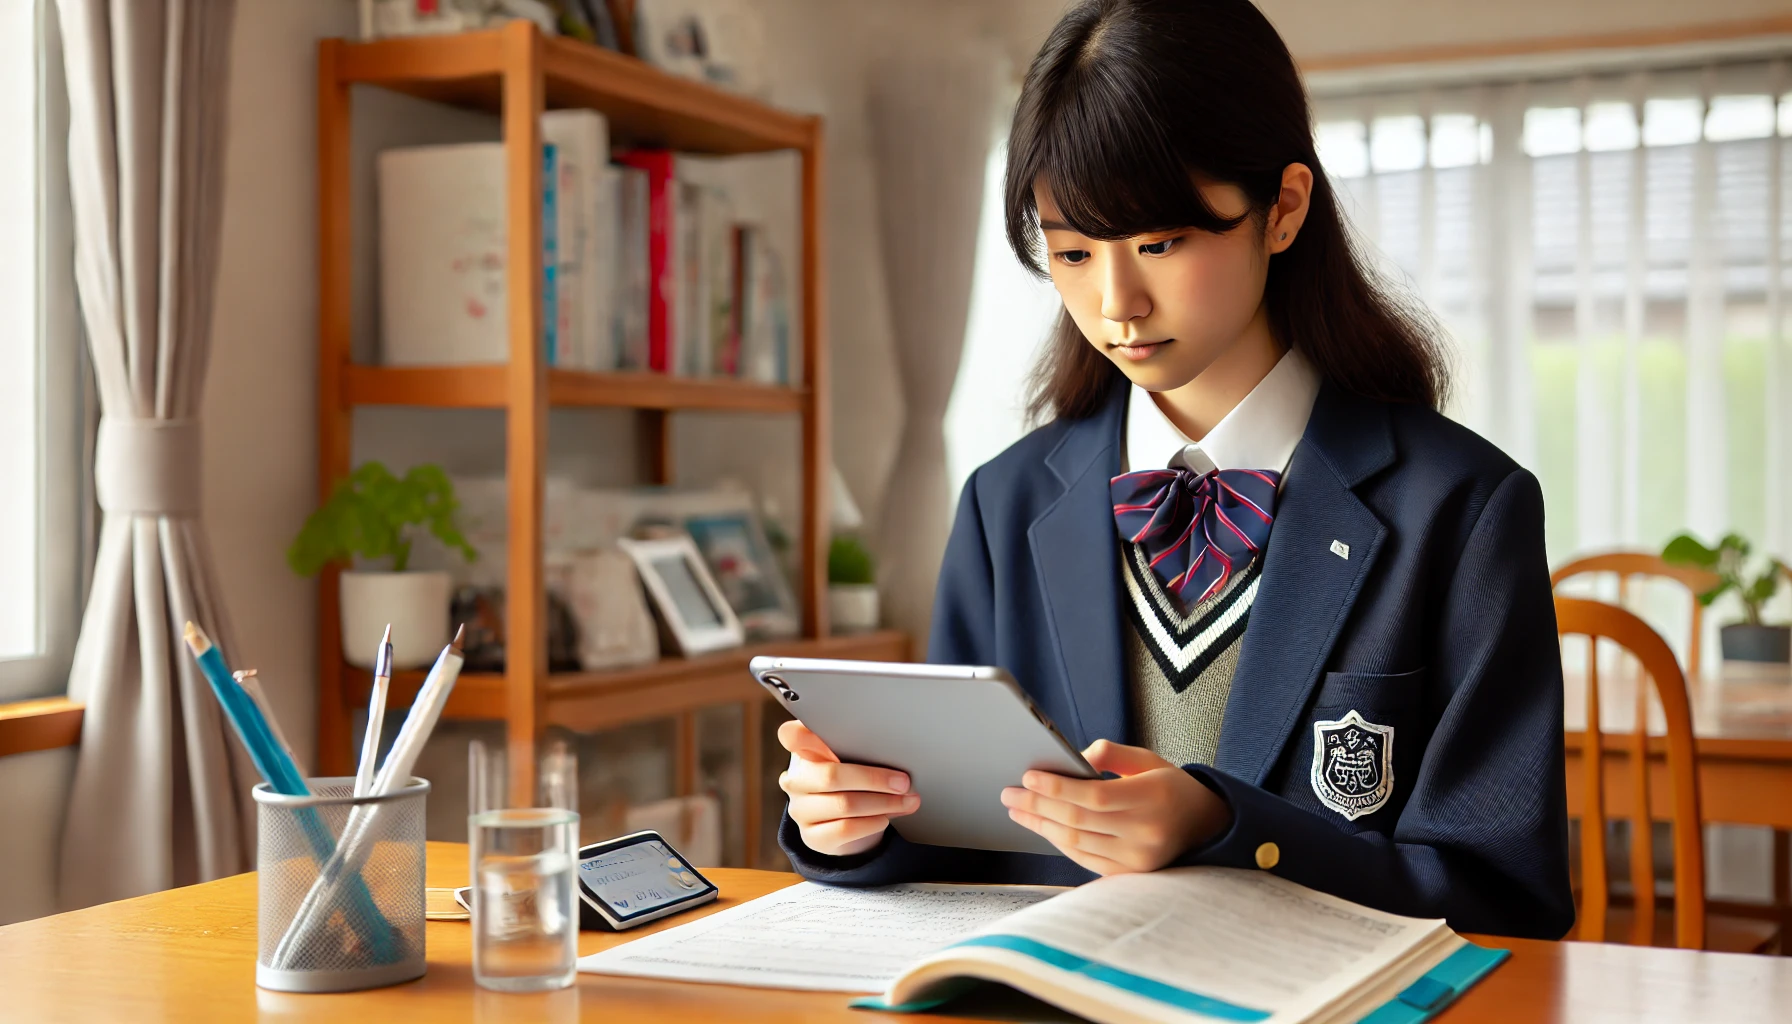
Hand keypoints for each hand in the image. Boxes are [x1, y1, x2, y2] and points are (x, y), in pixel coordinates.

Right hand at [777, 721, 920, 856]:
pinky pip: (845, 829)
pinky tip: (886, 818)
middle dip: (874, 779)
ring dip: (883, 803)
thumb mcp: (851, 760)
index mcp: (803, 752)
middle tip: (903, 782)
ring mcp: (801, 810)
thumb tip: (895, 749)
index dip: (806, 735)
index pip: (791, 736)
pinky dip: (871, 823)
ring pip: (844, 804)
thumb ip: (857, 748)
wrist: (845, 822)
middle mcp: (796, 781)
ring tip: (907, 801)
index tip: (831, 735)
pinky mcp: (812, 837)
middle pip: (831, 776)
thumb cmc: (851, 780)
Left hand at [1001, 739, 1231, 874]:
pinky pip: (1085, 858)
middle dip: (1037, 805)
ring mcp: (1138, 858)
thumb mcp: (1149, 759)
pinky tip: (1042, 827)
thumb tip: (1072, 758)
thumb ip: (1112, 754)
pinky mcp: (1131, 873)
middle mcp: (1146, 831)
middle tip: (1009, 794)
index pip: (1094, 795)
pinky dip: (1059, 842)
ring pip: (1077, 842)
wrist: (1206, 826)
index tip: (1028, 776)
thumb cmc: (1171, 787)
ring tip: (1017, 810)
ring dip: (1041, 825)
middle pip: (1078, 820)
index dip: (1057, 787)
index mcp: (1153, 797)